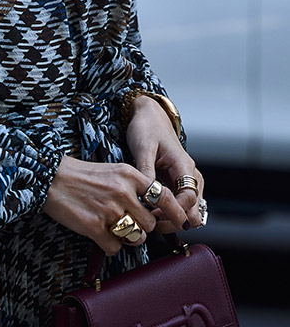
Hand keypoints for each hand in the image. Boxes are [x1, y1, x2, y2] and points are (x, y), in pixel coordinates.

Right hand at [42, 155, 189, 255]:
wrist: (50, 178)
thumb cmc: (82, 175)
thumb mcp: (113, 170)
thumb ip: (134, 186)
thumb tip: (153, 208)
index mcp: (129, 174)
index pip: (163, 195)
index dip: (175, 211)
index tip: (181, 221)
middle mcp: (123, 191)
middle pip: (150, 222)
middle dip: (141, 227)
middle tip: (127, 222)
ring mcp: (110, 210)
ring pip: (136, 237)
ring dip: (127, 238)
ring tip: (113, 227)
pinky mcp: (95, 226)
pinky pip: (114, 248)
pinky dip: (108, 245)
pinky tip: (98, 233)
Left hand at [125, 94, 204, 231]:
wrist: (150, 116)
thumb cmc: (147, 128)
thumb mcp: (143, 147)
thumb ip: (146, 171)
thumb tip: (147, 195)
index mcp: (184, 165)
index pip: (189, 199)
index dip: (173, 211)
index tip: (154, 214)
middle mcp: (192, 175)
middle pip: (194, 211)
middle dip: (174, 220)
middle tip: (151, 220)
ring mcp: (189, 180)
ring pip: (191, 212)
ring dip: (173, 219)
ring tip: (150, 215)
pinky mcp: (181, 183)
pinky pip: (183, 205)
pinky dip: (171, 212)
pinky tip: (153, 210)